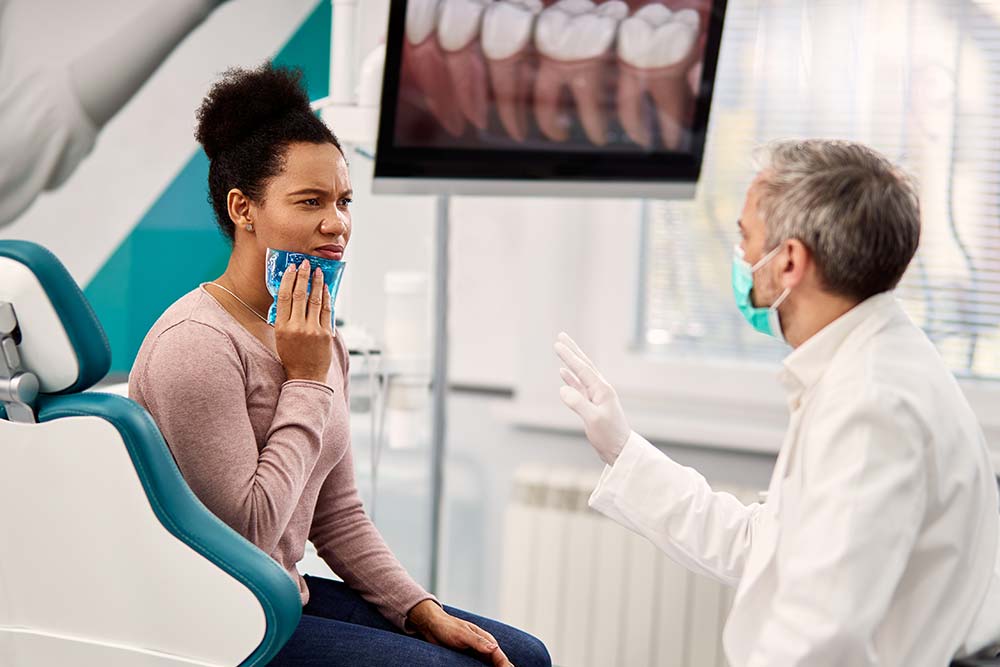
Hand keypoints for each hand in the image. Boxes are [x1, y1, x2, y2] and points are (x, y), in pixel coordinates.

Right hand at [275, 260, 333, 382]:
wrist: (306, 376)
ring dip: (317, 283)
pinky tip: (326, 288)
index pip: (284, 297)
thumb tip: (290, 294)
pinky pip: (326, 310)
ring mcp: (313, 330)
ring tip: (318, 271)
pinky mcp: (326, 334)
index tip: (291, 268)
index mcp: (282, 327)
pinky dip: (326, 297)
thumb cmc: (292, 356)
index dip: (288, 280)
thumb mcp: (281, 337)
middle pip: (300, 295)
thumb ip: (284, 318)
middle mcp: (296, 327)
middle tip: (305, 263)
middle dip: (303, 276)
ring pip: (315, 300)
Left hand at [407, 600, 513, 666]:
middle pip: (497, 663)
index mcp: (486, 639)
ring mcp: (476, 654)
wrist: (432, 626)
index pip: (500, 657)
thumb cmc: (448, 627)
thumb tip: (495, 648)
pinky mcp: (468, 659)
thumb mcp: (463, 634)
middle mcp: (484, 648)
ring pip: (489, 666)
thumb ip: (478, 641)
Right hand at [554, 331, 630, 464]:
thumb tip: (562, 389)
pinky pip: (579, 386)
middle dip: (572, 350)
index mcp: (602, 389)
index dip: (569, 356)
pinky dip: (570, 377)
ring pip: (580, 373)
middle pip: (584, 364)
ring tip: (562, 349)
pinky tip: (563, 373)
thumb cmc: (609, 435)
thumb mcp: (593, 419)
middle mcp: (600, 389)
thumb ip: (578, 403)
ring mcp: (596, 396)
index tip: (557, 344)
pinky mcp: (591, 404)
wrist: (619, 449)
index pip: (582, 368)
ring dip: (570, 361)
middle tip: (561, 336)